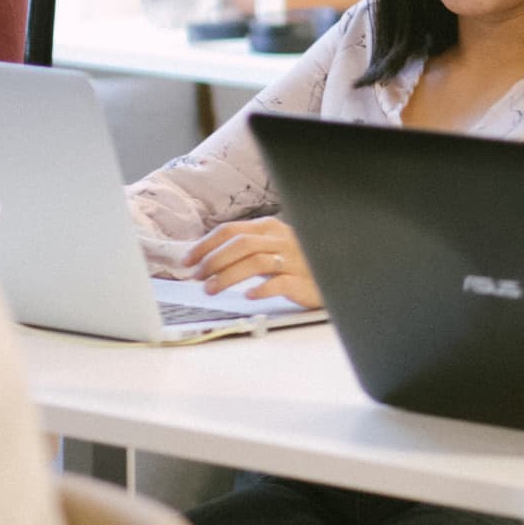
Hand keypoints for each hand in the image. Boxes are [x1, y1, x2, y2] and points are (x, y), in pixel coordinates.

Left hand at [183, 216, 322, 309]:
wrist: (336, 274)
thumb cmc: (299, 261)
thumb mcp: (273, 247)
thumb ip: (246, 249)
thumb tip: (208, 259)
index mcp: (269, 228)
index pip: (231, 231)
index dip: (206, 245)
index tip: (187, 260)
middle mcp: (280, 240)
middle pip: (240, 244)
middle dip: (213, 260)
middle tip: (197, 277)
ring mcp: (293, 260)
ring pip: (256, 262)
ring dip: (228, 275)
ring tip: (211, 289)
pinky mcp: (304, 281)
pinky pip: (280, 282)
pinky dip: (262, 288)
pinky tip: (249, 296)